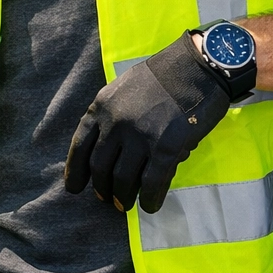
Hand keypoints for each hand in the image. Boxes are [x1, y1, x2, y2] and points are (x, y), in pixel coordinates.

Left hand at [64, 33, 232, 213]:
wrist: (197, 67)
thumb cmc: (162, 77)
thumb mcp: (123, 89)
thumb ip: (112, 117)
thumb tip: (110, 151)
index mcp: (102, 107)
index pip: (80, 146)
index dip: (75, 171)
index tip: (75, 188)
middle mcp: (116, 123)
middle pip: (100, 167)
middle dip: (102, 188)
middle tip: (108, 200)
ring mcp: (140, 136)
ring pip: (123, 179)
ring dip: (123, 197)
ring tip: (126, 205)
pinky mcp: (166, 147)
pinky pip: (152, 183)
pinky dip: (150, 199)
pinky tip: (150, 206)